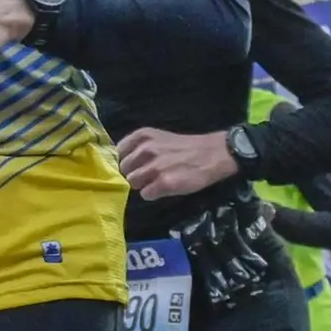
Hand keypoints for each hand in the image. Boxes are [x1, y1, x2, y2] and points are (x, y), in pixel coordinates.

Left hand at [114, 125, 242, 200]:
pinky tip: (164, 189)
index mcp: (143, 136)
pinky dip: (153, 194)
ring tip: (157, 182)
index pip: (118, 152)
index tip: (132, 166)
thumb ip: (140, 147)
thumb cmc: (185, 147)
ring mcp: (154, 167)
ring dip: (142, 185)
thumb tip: (123, 163)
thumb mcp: (158, 139)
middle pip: (124, 169)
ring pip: (132, 183)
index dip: (124, 161)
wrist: (212, 155)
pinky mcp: (163, 183)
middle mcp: (146, 149)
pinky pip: (145, 194)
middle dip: (133, 174)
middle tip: (147, 176)